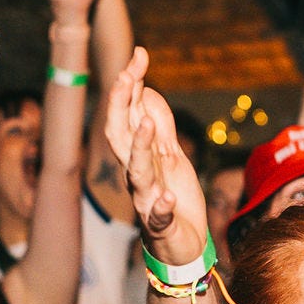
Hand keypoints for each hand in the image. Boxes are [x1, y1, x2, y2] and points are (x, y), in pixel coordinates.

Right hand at [104, 46, 207, 264]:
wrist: (183, 248)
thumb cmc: (173, 200)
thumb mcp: (170, 155)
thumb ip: (159, 124)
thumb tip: (146, 87)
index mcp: (139, 156)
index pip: (128, 114)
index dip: (131, 86)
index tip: (139, 55)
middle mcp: (137, 174)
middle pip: (120, 137)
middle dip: (122, 107)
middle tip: (127, 76)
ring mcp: (147, 200)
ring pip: (136, 172)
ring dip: (140, 148)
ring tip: (146, 125)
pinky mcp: (162, 225)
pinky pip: (158, 216)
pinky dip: (160, 206)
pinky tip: (166, 197)